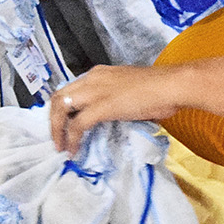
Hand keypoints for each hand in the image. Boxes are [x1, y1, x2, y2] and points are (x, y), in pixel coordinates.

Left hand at [49, 65, 186, 152]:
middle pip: (59, 96)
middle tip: (57, 138)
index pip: (71, 88)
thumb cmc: (159, 89)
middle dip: (53, 119)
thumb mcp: (129, 90)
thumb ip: (116, 99)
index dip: (64, 108)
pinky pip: (77, 125)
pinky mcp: (101, 107)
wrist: (171, 85)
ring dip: (57, 129)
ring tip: (61, 147)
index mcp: (99, 73)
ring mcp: (95, 92)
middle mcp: (92, 79)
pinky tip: (73, 150)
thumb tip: (114, 114)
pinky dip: (71, 139)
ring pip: (61, 108)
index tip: (64, 123)